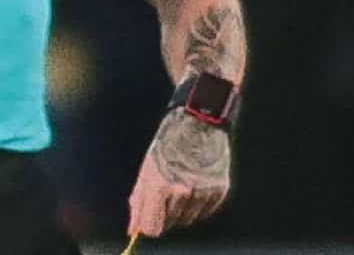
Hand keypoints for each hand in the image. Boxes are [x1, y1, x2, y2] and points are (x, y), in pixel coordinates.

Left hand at [127, 110, 229, 237]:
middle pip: (171, 224)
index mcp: (160, 187)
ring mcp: (203, 193)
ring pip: (188, 219)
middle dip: (165, 213)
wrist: (198, 124)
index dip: (150, 225)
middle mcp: (183, 193)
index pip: (153, 228)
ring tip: (181, 185)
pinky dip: (199, 204)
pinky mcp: (220, 191)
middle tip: (166, 193)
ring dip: (182, 209)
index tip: (150, 220)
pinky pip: (205, 212)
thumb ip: (139, 203)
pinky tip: (195, 184)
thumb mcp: (146, 171)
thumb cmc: (167, 145)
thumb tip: (133, 229)